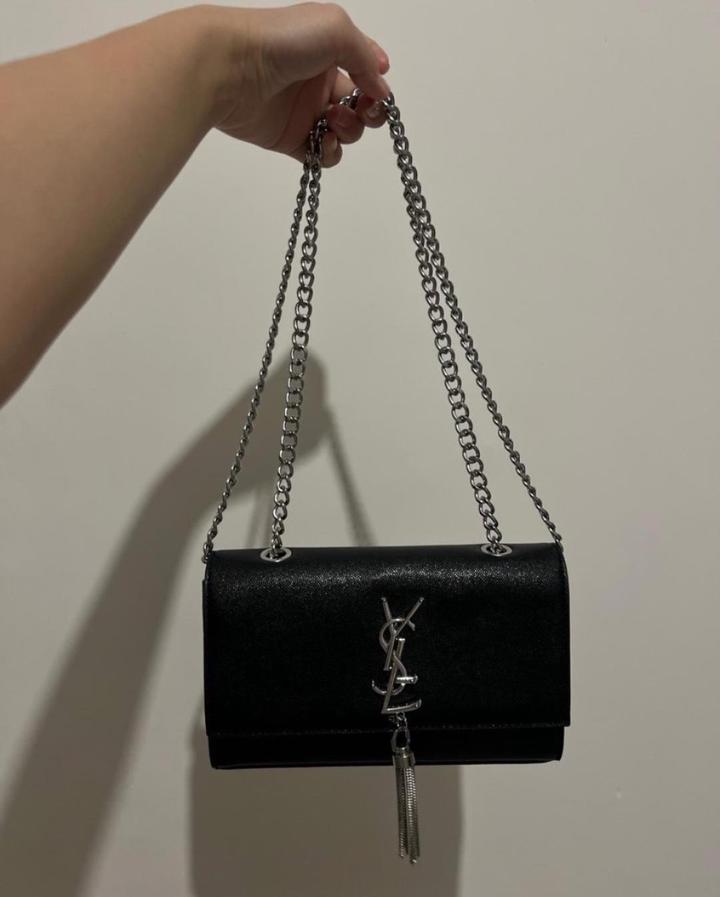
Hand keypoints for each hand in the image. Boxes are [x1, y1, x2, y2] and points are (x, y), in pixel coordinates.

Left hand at [206, 2, 390, 165]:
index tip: (377, 91)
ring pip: (343, 133)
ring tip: (331, 120)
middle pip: (358, 107)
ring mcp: (303, 112)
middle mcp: (318, 82)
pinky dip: (328, 153)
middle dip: (368, 113)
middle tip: (358, 109)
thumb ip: (365, 56)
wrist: (231, 66)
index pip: (364, 72)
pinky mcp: (288, 139)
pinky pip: (320, 155)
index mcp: (329, 52)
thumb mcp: (336, 29)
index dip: (376, 84)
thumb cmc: (282, 40)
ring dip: (349, 131)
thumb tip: (381, 87)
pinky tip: (321, 141)